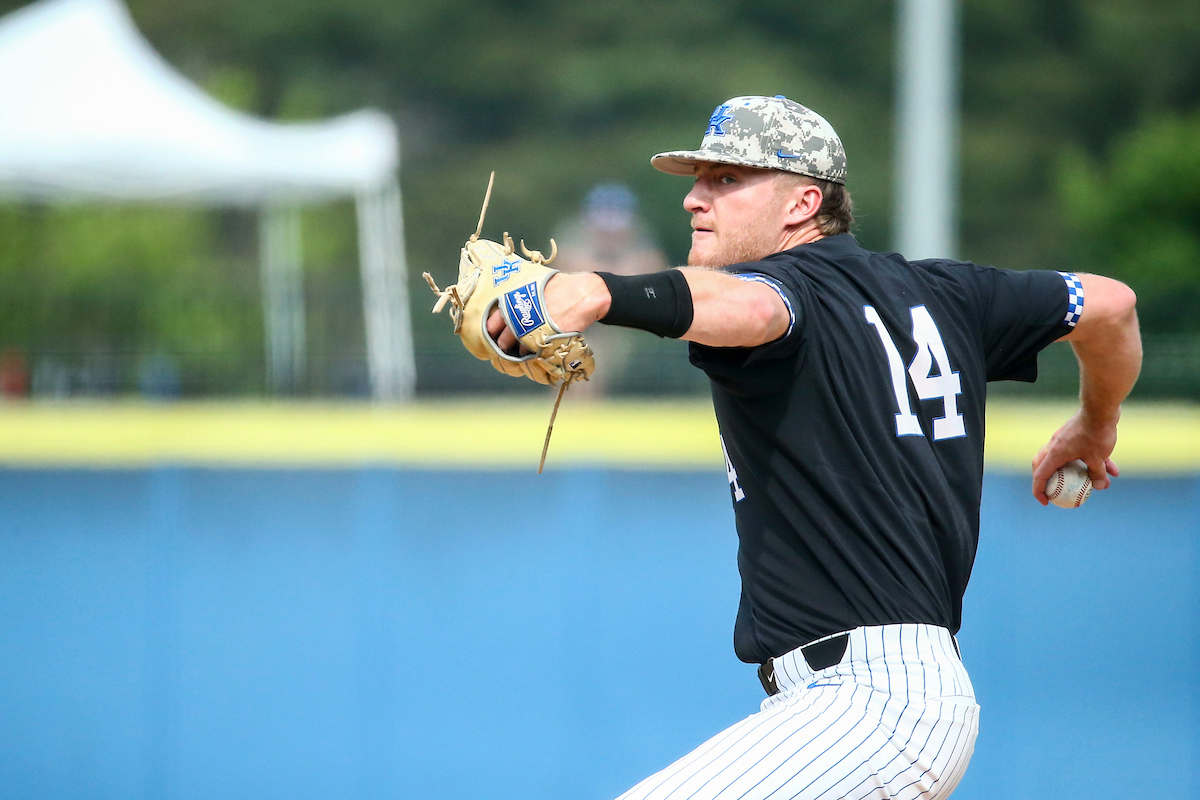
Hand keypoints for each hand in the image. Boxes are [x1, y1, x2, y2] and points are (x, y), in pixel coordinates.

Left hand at [486, 272, 609, 353]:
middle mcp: (520, 315)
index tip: (492, 334)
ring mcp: (533, 328)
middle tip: (504, 347)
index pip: (495, 320)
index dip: (492, 330)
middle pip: (505, 337)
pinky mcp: (545, 338)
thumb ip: (521, 296)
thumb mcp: (535, 284)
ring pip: (519, 346)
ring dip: (519, 350)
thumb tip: (513, 303)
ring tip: (522, 350)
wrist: (582, 294)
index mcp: (515, 301)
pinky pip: (534, 350)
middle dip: (504, 344)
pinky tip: (535, 351)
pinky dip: (533, 353)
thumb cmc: (561, 286)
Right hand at [1030, 409, 1119, 504]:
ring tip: (1097, 482)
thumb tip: (1099, 487)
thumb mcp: (1098, 458)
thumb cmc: (1095, 433)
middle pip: (1044, 465)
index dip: (1038, 491)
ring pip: (1066, 459)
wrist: (1100, 408)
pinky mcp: (1075, 434)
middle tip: (1055, 489)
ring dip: (1079, 472)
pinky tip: (1113, 468)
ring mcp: (1064, 439)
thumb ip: (1097, 474)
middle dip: (1048, 479)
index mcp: (1055, 454)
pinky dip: (1093, 461)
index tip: (1045, 502)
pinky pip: (1080, 452)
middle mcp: (1055, 446)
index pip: (1039, 475)